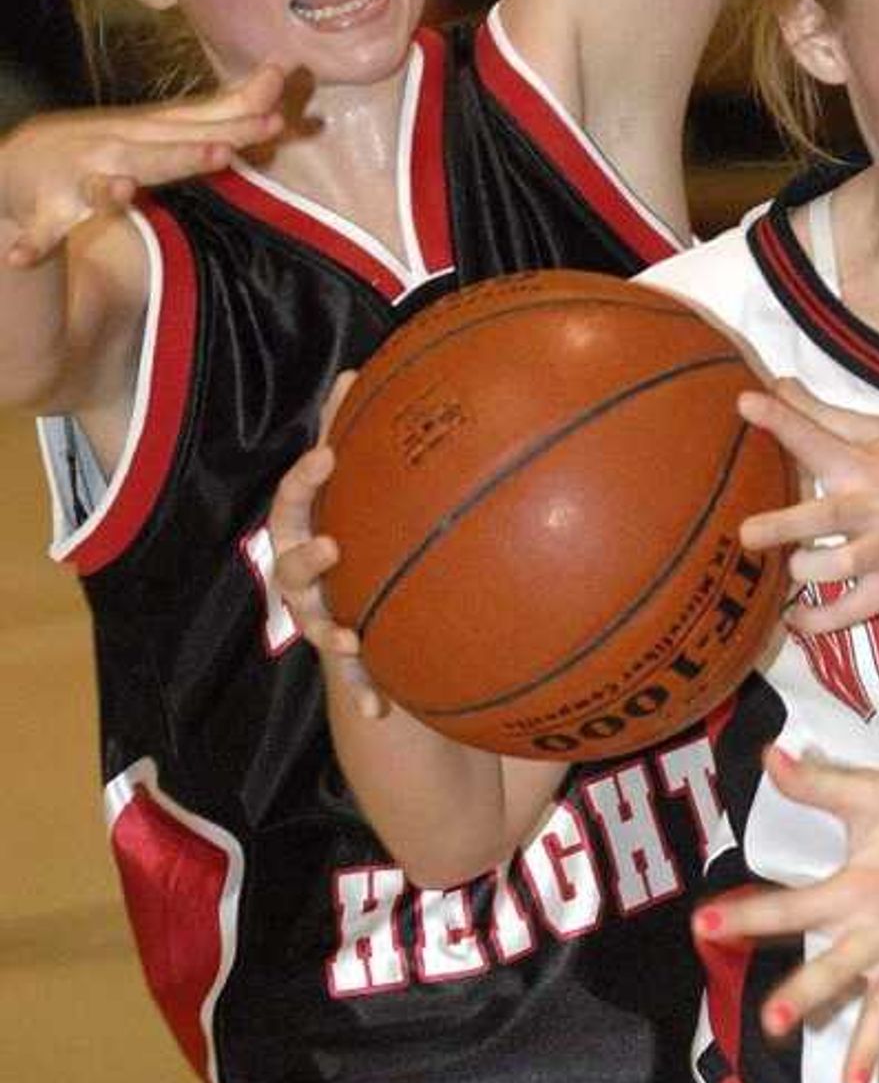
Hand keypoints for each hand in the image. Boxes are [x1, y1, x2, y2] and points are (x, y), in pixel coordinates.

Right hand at [0, 67, 285, 266]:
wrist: (22, 160)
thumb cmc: (108, 146)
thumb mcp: (164, 129)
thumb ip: (221, 113)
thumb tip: (278, 84)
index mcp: (148, 134)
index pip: (199, 127)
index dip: (237, 123)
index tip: (276, 117)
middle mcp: (115, 148)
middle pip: (157, 153)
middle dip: (187, 153)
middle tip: (221, 154)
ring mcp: (77, 176)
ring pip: (96, 184)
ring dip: (108, 189)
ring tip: (120, 189)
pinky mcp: (45, 210)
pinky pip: (38, 230)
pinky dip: (30, 241)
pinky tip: (20, 256)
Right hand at [267, 374, 387, 718]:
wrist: (363, 606)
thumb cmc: (358, 529)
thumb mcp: (356, 488)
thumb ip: (353, 437)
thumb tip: (360, 369)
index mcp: (305, 527)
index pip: (294, 497)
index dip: (306, 476)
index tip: (330, 456)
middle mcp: (301, 574)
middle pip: (289, 564)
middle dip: (307, 557)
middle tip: (334, 547)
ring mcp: (318, 615)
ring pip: (314, 623)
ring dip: (330, 628)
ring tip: (352, 636)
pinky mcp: (345, 657)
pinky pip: (353, 680)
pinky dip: (367, 694)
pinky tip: (385, 712)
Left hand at [694, 743, 878, 1082]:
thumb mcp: (873, 793)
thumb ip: (816, 782)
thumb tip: (768, 754)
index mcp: (858, 889)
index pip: (791, 906)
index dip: (745, 914)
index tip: (704, 923)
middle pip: (835, 969)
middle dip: (802, 997)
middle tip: (769, 1024)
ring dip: (872, 1050)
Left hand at [737, 381, 878, 631]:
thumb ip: (826, 415)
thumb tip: (779, 385)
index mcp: (866, 465)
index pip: (817, 438)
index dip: (780, 420)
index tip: (745, 403)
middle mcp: (873, 508)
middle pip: (819, 518)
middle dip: (779, 526)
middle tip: (746, 534)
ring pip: (832, 568)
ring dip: (802, 570)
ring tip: (788, 568)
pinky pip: (850, 612)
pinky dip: (819, 621)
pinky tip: (796, 619)